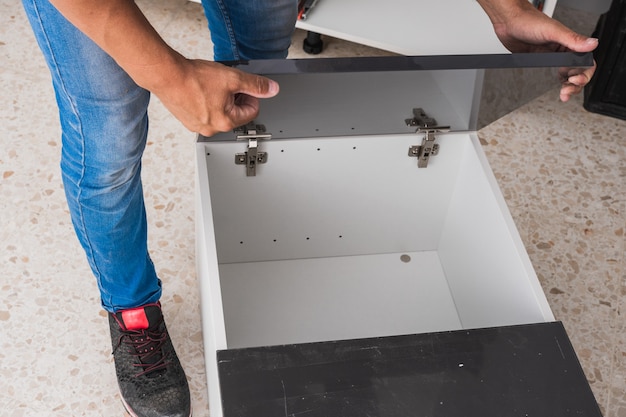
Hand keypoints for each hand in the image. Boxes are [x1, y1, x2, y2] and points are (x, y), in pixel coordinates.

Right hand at [153, 58, 278, 135]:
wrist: (167, 75)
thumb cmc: (194, 79)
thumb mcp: (232, 78)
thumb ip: (255, 84)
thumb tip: (271, 89)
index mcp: (226, 123)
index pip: (252, 111)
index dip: (250, 95)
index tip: (242, 86)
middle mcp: (212, 129)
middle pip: (235, 113)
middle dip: (234, 98)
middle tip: (224, 84)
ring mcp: (198, 126)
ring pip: (219, 112)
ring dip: (220, 99)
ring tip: (210, 86)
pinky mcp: (187, 120)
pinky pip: (205, 112)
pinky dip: (206, 102)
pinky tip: (200, 90)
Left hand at [478, 0, 597, 101]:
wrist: (509, 22)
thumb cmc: (529, 21)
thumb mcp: (553, 31)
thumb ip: (572, 39)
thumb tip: (592, 44)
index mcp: (570, 43)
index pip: (586, 62)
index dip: (584, 74)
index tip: (575, 81)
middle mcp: (563, 50)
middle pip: (577, 72)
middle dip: (575, 85)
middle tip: (566, 93)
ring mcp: (551, 57)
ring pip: (565, 75)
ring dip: (567, 86)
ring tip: (563, 94)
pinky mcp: (540, 61)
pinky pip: (550, 75)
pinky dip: (554, 83)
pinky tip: (554, 87)